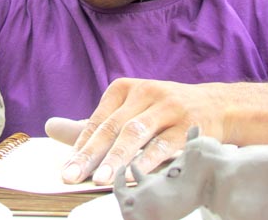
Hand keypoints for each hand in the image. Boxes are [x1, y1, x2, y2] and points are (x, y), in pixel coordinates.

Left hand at [57, 78, 226, 185]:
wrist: (216, 105)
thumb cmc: (163, 112)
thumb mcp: (129, 110)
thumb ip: (93, 124)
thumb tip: (51, 127)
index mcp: (126, 88)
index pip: (99, 119)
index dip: (81, 144)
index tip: (67, 168)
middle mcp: (145, 92)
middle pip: (113, 126)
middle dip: (91, 153)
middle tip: (72, 176)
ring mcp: (168, 108)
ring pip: (136, 133)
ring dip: (117, 157)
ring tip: (101, 178)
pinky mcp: (188, 125)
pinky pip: (164, 145)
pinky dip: (148, 160)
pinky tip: (135, 174)